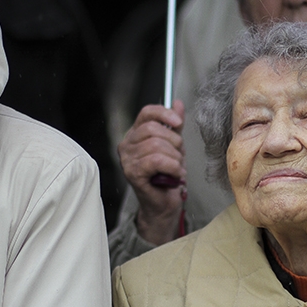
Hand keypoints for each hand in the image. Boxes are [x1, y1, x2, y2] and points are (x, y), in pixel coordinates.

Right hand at [118, 100, 185, 245]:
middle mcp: (127, 145)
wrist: (164, 204)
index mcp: (135, 135)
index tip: (178, 123)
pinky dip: (172, 167)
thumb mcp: (174, 145)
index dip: (164, 113)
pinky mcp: (132, 173)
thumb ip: (174, 125)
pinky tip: (175, 174)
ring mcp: (127, 160)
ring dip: (175, 158)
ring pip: (157, 146)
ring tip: (176, 168)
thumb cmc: (167, 176)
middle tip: (179, 156)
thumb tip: (177, 103)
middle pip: (152, 129)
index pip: (146, 113)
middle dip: (174, 142)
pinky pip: (156, 160)